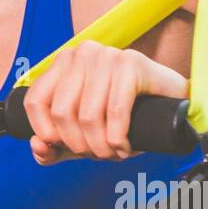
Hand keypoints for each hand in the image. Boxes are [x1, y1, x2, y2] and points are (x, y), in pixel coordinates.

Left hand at [21, 42, 188, 164]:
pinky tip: (125, 147)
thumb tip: (37, 146)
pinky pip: (115, 111)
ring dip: (100, 147)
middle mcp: (81, 53)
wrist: (171, 103)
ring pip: (88, 116)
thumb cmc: (124, 116)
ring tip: (113, 153)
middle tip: (97, 155)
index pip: (35, 101)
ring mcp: (106, 55)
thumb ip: (53, 144)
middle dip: (79, 145)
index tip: (64, 147)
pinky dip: (118, 139)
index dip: (45, 132)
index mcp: (62, 63)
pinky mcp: (132, 63)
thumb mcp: (82, 133)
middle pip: (62, 112)